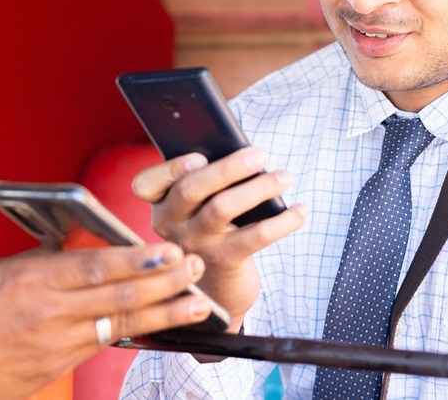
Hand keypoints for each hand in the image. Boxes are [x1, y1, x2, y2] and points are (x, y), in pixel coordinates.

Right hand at [0, 243, 208, 398]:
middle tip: (196, 269)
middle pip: (118, 296)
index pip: (95, 267)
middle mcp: (48, 313)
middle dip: (165, 283)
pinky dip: (134, 332)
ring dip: (163, 313)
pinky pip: (103, 344)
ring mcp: (55, 345)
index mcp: (30, 280)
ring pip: (120, 324)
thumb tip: (77, 245)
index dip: (137, 260)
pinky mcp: (57, 367)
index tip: (168, 251)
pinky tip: (159, 325)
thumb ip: (41, 259)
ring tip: (197, 304)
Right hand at [132, 148, 306, 329]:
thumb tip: (247, 158)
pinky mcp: (223, 263)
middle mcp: (171, 226)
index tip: (199, 156)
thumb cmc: (213, 235)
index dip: (171, 168)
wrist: (217, 293)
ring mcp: (195, 246)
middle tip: (260, 154)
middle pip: (191, 189)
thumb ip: (209, 185)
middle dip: (228, 168)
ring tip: (285, 177)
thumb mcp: (199, 211)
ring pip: (222, 208)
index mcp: (161, 205)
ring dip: (258, 188)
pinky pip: (254, 237)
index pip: (146, 184)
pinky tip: (300, 211)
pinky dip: (282, 221)